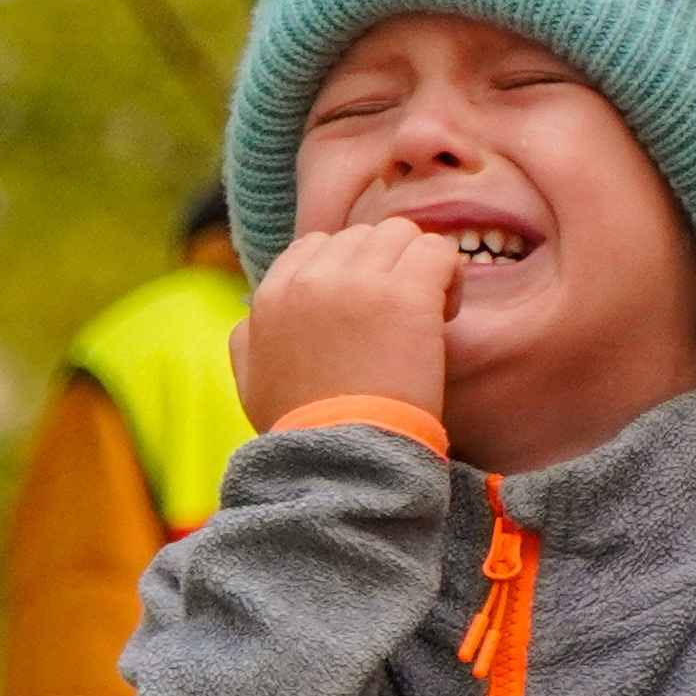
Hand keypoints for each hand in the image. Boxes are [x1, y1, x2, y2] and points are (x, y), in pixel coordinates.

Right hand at [232, 219, 457, 430]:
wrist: (342, 461)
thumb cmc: (304, 432)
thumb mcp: (251, 382)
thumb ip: (248, 338)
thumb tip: (252, 314)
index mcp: (273, 294)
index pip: (320, 245)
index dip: (351, 272)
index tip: (366, 315)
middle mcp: (313, 277)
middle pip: (365, 236)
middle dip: (387, 269)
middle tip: (400, 320)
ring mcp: (360, 281)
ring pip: (402, 234)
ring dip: (418, 268)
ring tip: (426, 317)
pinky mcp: (405, 294)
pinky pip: (437, 251)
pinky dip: (447, 276)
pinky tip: (445, 316)